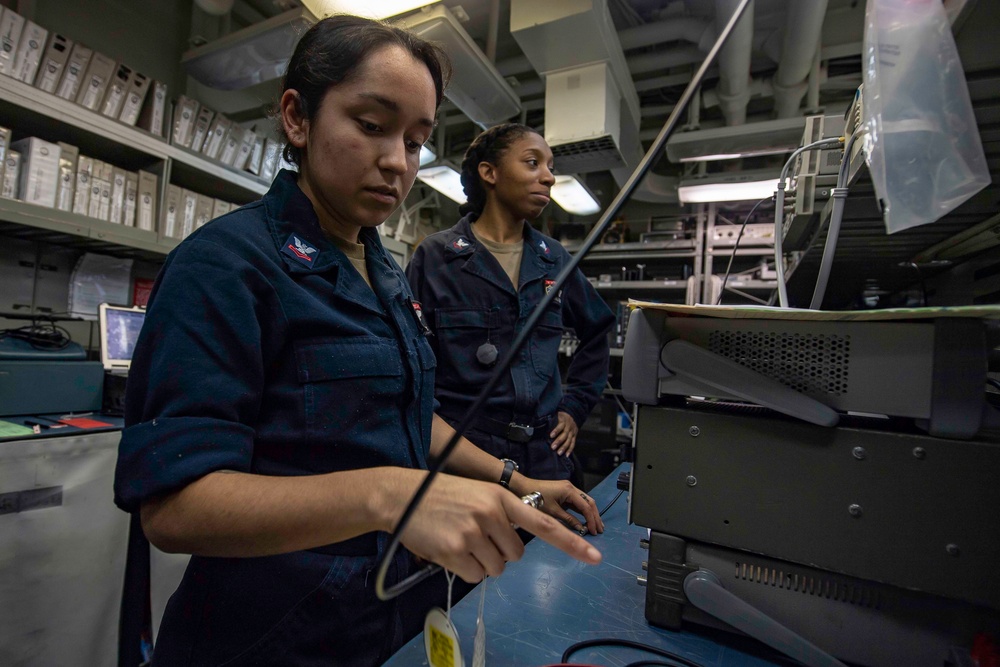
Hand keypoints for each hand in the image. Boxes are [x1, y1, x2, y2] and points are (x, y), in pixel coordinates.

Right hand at [395, 472, 600, 583]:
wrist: (401, 495)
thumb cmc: (440, 495)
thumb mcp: (478, 493)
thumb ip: (501, 513)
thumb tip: (515, 542)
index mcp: (501, 497)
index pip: (543, 524)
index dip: (571, 543)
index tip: (595, 556)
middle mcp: (491, 513)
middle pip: (515, 555)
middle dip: (499, 552)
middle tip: (475, 535)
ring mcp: (474, 533)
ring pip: (497, 568)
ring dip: (481, 561)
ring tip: (459, 540)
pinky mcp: (456, 551)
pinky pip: (476, 576)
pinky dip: (465, 569)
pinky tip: (450, 550)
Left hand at [518, 477, 603, 535]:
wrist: (522, 488)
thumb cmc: (536, 500)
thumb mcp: (552, 512)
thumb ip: (568, 520)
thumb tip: (581, 529)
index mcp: (569, 490)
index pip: (586, 506)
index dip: (591, 520)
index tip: (594, 532)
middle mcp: (572, 487)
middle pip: (589, 502)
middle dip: (595, 516)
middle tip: (600, 530)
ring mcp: (568, 489)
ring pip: (585, 501)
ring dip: (590, 513)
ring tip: (596, 526)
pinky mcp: (564, 492)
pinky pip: (577, 502)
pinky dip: (583, 511)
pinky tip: (586, 520)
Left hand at [549, 411, 578, 456]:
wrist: (572, 415)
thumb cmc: (560, 417)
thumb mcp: (556, 415)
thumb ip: (551, 420)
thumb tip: (540, 424)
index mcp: (564, 421)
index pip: (560, 426)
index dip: (556, 430)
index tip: (551, 436)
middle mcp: (569, 427)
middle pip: (565, 435)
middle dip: (559, 441)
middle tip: (553, 447)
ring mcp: (572, 432)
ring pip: (569, 440)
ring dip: (564, 447)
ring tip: (559, 453)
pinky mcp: (574, 436)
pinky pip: (573, 444)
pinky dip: (570, 450)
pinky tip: (566, 455)